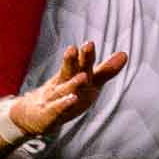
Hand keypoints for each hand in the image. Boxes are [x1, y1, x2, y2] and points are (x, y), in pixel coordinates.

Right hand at [7, 42, 127, 135]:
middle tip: (87, 46)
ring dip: (74, 82)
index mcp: (74, 75)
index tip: (90, 44)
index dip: (87, 56)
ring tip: (83, 76)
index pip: (82, 64)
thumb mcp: (87, 82)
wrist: (33, 115)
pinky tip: (72, 100)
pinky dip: (64, 104)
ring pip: (65, 88)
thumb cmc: (65, 93)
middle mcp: (64, 83)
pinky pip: (57, 108)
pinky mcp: (48, 113)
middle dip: (79, 60)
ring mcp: (54, 98)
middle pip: (71, 71)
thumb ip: (105, 70)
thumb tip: (125, 54)